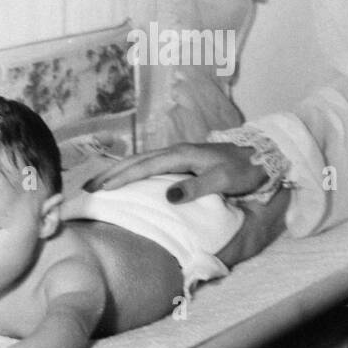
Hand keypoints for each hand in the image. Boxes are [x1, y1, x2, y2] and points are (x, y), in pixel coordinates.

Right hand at [82, 141, 268, 203]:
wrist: (261, 156)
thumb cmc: (244, 170)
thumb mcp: (224, 180)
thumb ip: (198, 187)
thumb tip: (168, 196)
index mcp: (182, 155)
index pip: (145, 167)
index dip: (122, 178)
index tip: (101, 190)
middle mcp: (175, 152)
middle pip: (135, 161)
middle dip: (110, 174)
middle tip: (86, 188)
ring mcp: (177, 155)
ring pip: (139, 162)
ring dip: (117, 172)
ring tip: (97, 185)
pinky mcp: (180, 161)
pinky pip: (148, 165)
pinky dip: (131, 171)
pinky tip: (123, 180)